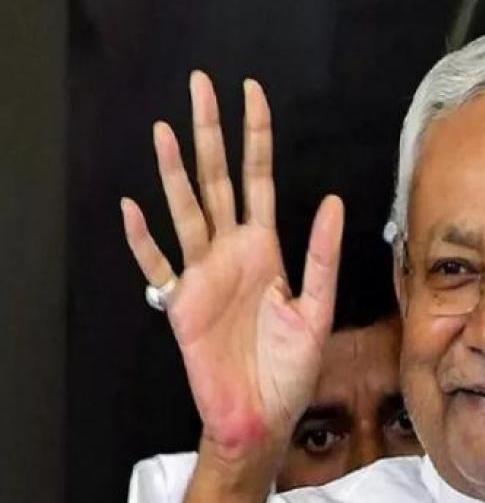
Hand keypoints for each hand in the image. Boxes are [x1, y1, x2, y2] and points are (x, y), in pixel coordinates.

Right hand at [121, 72, 342, 502]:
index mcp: (266, 251)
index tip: (252, 95)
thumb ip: (322, 257)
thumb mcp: (316, 310)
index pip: (259, 181)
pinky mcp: (180, 305)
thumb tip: (332, 202)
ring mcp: (203, 276)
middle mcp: (232, 255)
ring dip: (173, 173)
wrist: (261, 416)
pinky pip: (157, 267)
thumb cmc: (290, 370)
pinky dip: (143, 241)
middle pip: (217, 182)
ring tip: (164, 131)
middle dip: (210, 134)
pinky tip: (133, 209)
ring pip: (185, 212)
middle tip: (200, 86)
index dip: (256, 138)